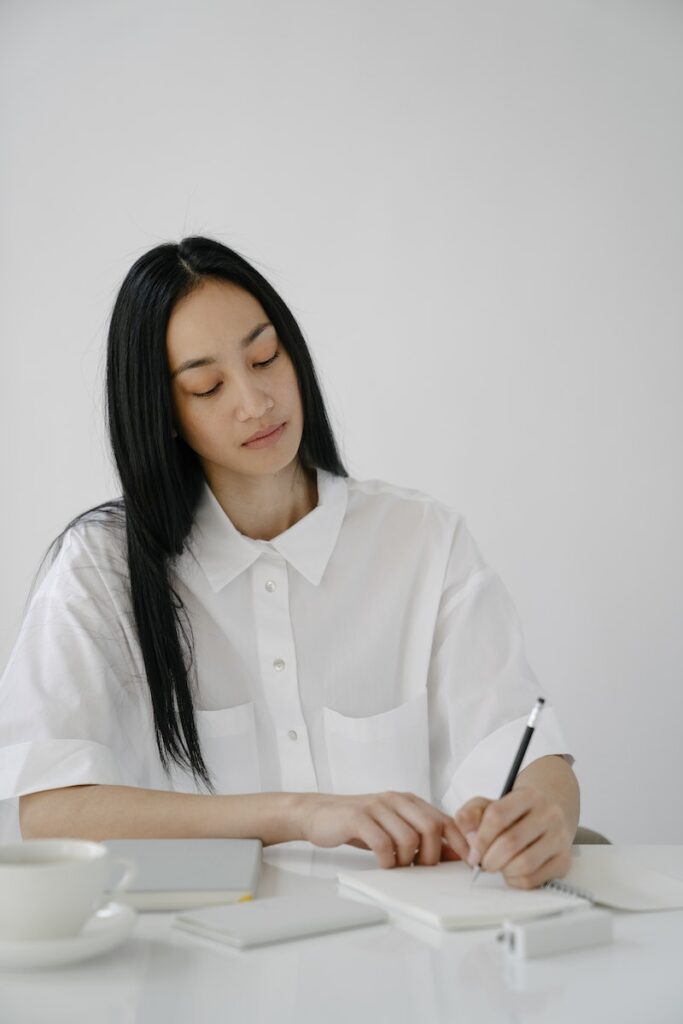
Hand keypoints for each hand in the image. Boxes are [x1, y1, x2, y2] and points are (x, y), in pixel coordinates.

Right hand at [300, 791, 471, 868]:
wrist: (319, 814)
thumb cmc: (359, 824)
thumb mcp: (393, 827)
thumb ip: (421, 837)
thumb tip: (454, 854)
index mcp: (410, 801)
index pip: (446, 820)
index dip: (460, 843)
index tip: (466, 864)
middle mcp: (397, 800)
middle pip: (431, 828)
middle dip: (431, 857)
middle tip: (419, 870)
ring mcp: (377, 807)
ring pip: (409, 838)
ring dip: (407, 861)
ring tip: (397, 866)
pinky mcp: (358, 818)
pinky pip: (383, 843)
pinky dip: (387, 861)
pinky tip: (382, 864)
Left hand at [453, 786, 572, 888]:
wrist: (548, 815)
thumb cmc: (514, 813)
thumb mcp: (488, 804)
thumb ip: (470, 816)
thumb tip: (470, 840)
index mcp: (528, 796)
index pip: (497, 816)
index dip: (480, 838)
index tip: (473, 852)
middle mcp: (548, 815)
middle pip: (510, 842)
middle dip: (489, 859)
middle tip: (483, 863)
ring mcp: (559, 838)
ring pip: (524, 864)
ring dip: (503, 870)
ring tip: (498, 866)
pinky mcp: (563, 860)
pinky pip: (534, 879)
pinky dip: (516, 881)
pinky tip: (512, 872)